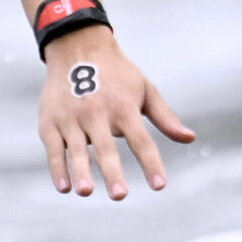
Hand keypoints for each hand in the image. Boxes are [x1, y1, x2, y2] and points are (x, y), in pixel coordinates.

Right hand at [37, 26, 193, 199]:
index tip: (159, 185)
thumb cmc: (116, 73)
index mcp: (123, 108)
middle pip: (106, 148)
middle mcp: (96, 113)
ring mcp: (71, 118)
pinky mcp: (50, 121)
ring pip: (76, 150)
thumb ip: (165, 117)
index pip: (141, 141)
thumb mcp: (145, 89)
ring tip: (86, 191)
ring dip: (80, 171)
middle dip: (112, 172)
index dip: (150, 164)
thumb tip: (190, 138)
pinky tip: (65, 187)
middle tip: (120, 195)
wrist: (77, 47)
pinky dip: (57, 168)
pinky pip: (54, 149)